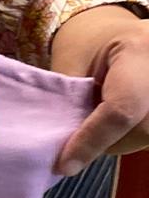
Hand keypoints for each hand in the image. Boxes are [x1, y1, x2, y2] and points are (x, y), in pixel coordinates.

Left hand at [51, 7, 148, 176]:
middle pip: (141, 128)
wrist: (120, 34)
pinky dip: (130, 135)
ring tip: (99, 121)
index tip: (65, 164)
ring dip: (119, 140)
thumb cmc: (90, 43)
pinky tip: (118, 122)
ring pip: (147, 136)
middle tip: (79, 135)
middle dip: (105, 142)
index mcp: (139, 50)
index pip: (122, 109)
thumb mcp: (71, 62)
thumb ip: (66, 101)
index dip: (91, 140)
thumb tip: (57, 146)